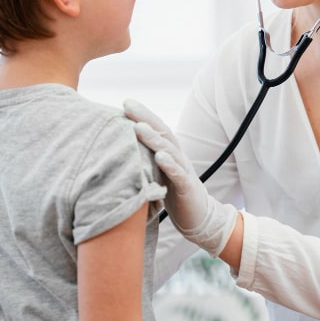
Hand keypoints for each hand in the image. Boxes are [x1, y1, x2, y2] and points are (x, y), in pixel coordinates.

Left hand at [124, 99, 237, 256]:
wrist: (199, 218)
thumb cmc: (174, 195)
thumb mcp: (157, 174)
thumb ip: (145, 161)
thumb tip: (120, 150)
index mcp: (170, 153)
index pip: (157, 129)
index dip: (143, 115)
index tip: (125, 102)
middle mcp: (178, 157)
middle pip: (162, 133)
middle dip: (145, 118)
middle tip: (128, 105)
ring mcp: (184, 171)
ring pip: (169, 151)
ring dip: (153, 139)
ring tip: (139, 127)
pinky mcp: (187, 188)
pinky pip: (178, 174)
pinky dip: (169, 165)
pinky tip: (159, 157)